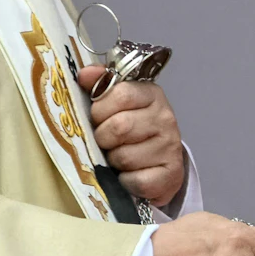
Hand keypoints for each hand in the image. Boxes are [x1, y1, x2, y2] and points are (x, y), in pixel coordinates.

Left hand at [77, 65, 185, 208]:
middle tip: (106, 140)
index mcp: (152, 94)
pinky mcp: (170, 175)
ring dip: (113, 161)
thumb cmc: (133, 128)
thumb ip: (101, 84)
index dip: (101, 108)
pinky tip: (128, 174)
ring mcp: (170, 147)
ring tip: (118, 156)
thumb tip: (84, 74)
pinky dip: (125, 181)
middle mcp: (165, 118)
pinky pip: (134, 180)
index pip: (120, 94)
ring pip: (124, 157)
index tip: (100, 116)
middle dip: (103, 137)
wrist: (160, 163)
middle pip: (119, 127)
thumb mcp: (118, 102)